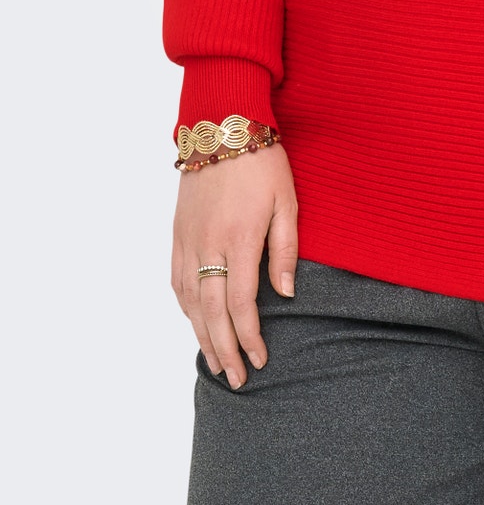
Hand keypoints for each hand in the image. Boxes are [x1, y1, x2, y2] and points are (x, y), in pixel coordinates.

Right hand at [171, 143, 298, 388]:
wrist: (222, 126)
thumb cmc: (263, 162)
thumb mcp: (287, 202)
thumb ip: (285, 250)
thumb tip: (286, 294)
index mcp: (240, 239)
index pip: (243, 304)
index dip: (250, 336)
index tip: (261, 360)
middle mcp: (209, 245)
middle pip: (213, 312)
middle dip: (226, 349)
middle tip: (238, 378)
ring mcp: (188, 240)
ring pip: (190, 302)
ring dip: (202, 336)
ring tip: (216, 362)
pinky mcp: (177, 232)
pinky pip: (176, 280)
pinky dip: (185, 308)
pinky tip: (194, 323)